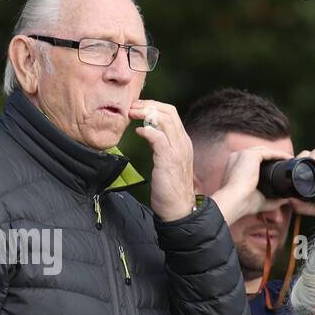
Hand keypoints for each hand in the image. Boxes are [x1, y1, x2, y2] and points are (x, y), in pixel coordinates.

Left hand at [128, 99, 193, 221]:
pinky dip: (147, 131)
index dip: (152, 106)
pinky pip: (159, 137)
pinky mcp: (169, 160)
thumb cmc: (170, 188)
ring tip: (131, 115)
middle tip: (130, 108)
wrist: (178, 209)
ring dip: (145, 113)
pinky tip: (138, 133)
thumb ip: (161, 144)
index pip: (171, 113)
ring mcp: (177, 151)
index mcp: (183, 142)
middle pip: (168, 111)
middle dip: (147, 105)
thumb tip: (147, 130)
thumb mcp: (167, 161)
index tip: (136, 108)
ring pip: (165, 119)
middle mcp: (183, 143)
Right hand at [208, 144, 290, 224]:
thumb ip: (272, 199)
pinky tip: (288, 158)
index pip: (252, 161)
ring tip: (289, 160)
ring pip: (264, 151)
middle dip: (273, 157)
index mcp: (235, 166)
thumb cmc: (243, 203)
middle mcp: (237, 157)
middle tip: (286, 164)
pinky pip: (268, 152)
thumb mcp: (260, 200)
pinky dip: (279, 154)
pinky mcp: (250, 155)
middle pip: (259, 153)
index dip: (266, 163)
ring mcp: (243, 154)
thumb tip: (286, 199)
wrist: (234, 201)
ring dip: (277, 154)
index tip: (278, 169)